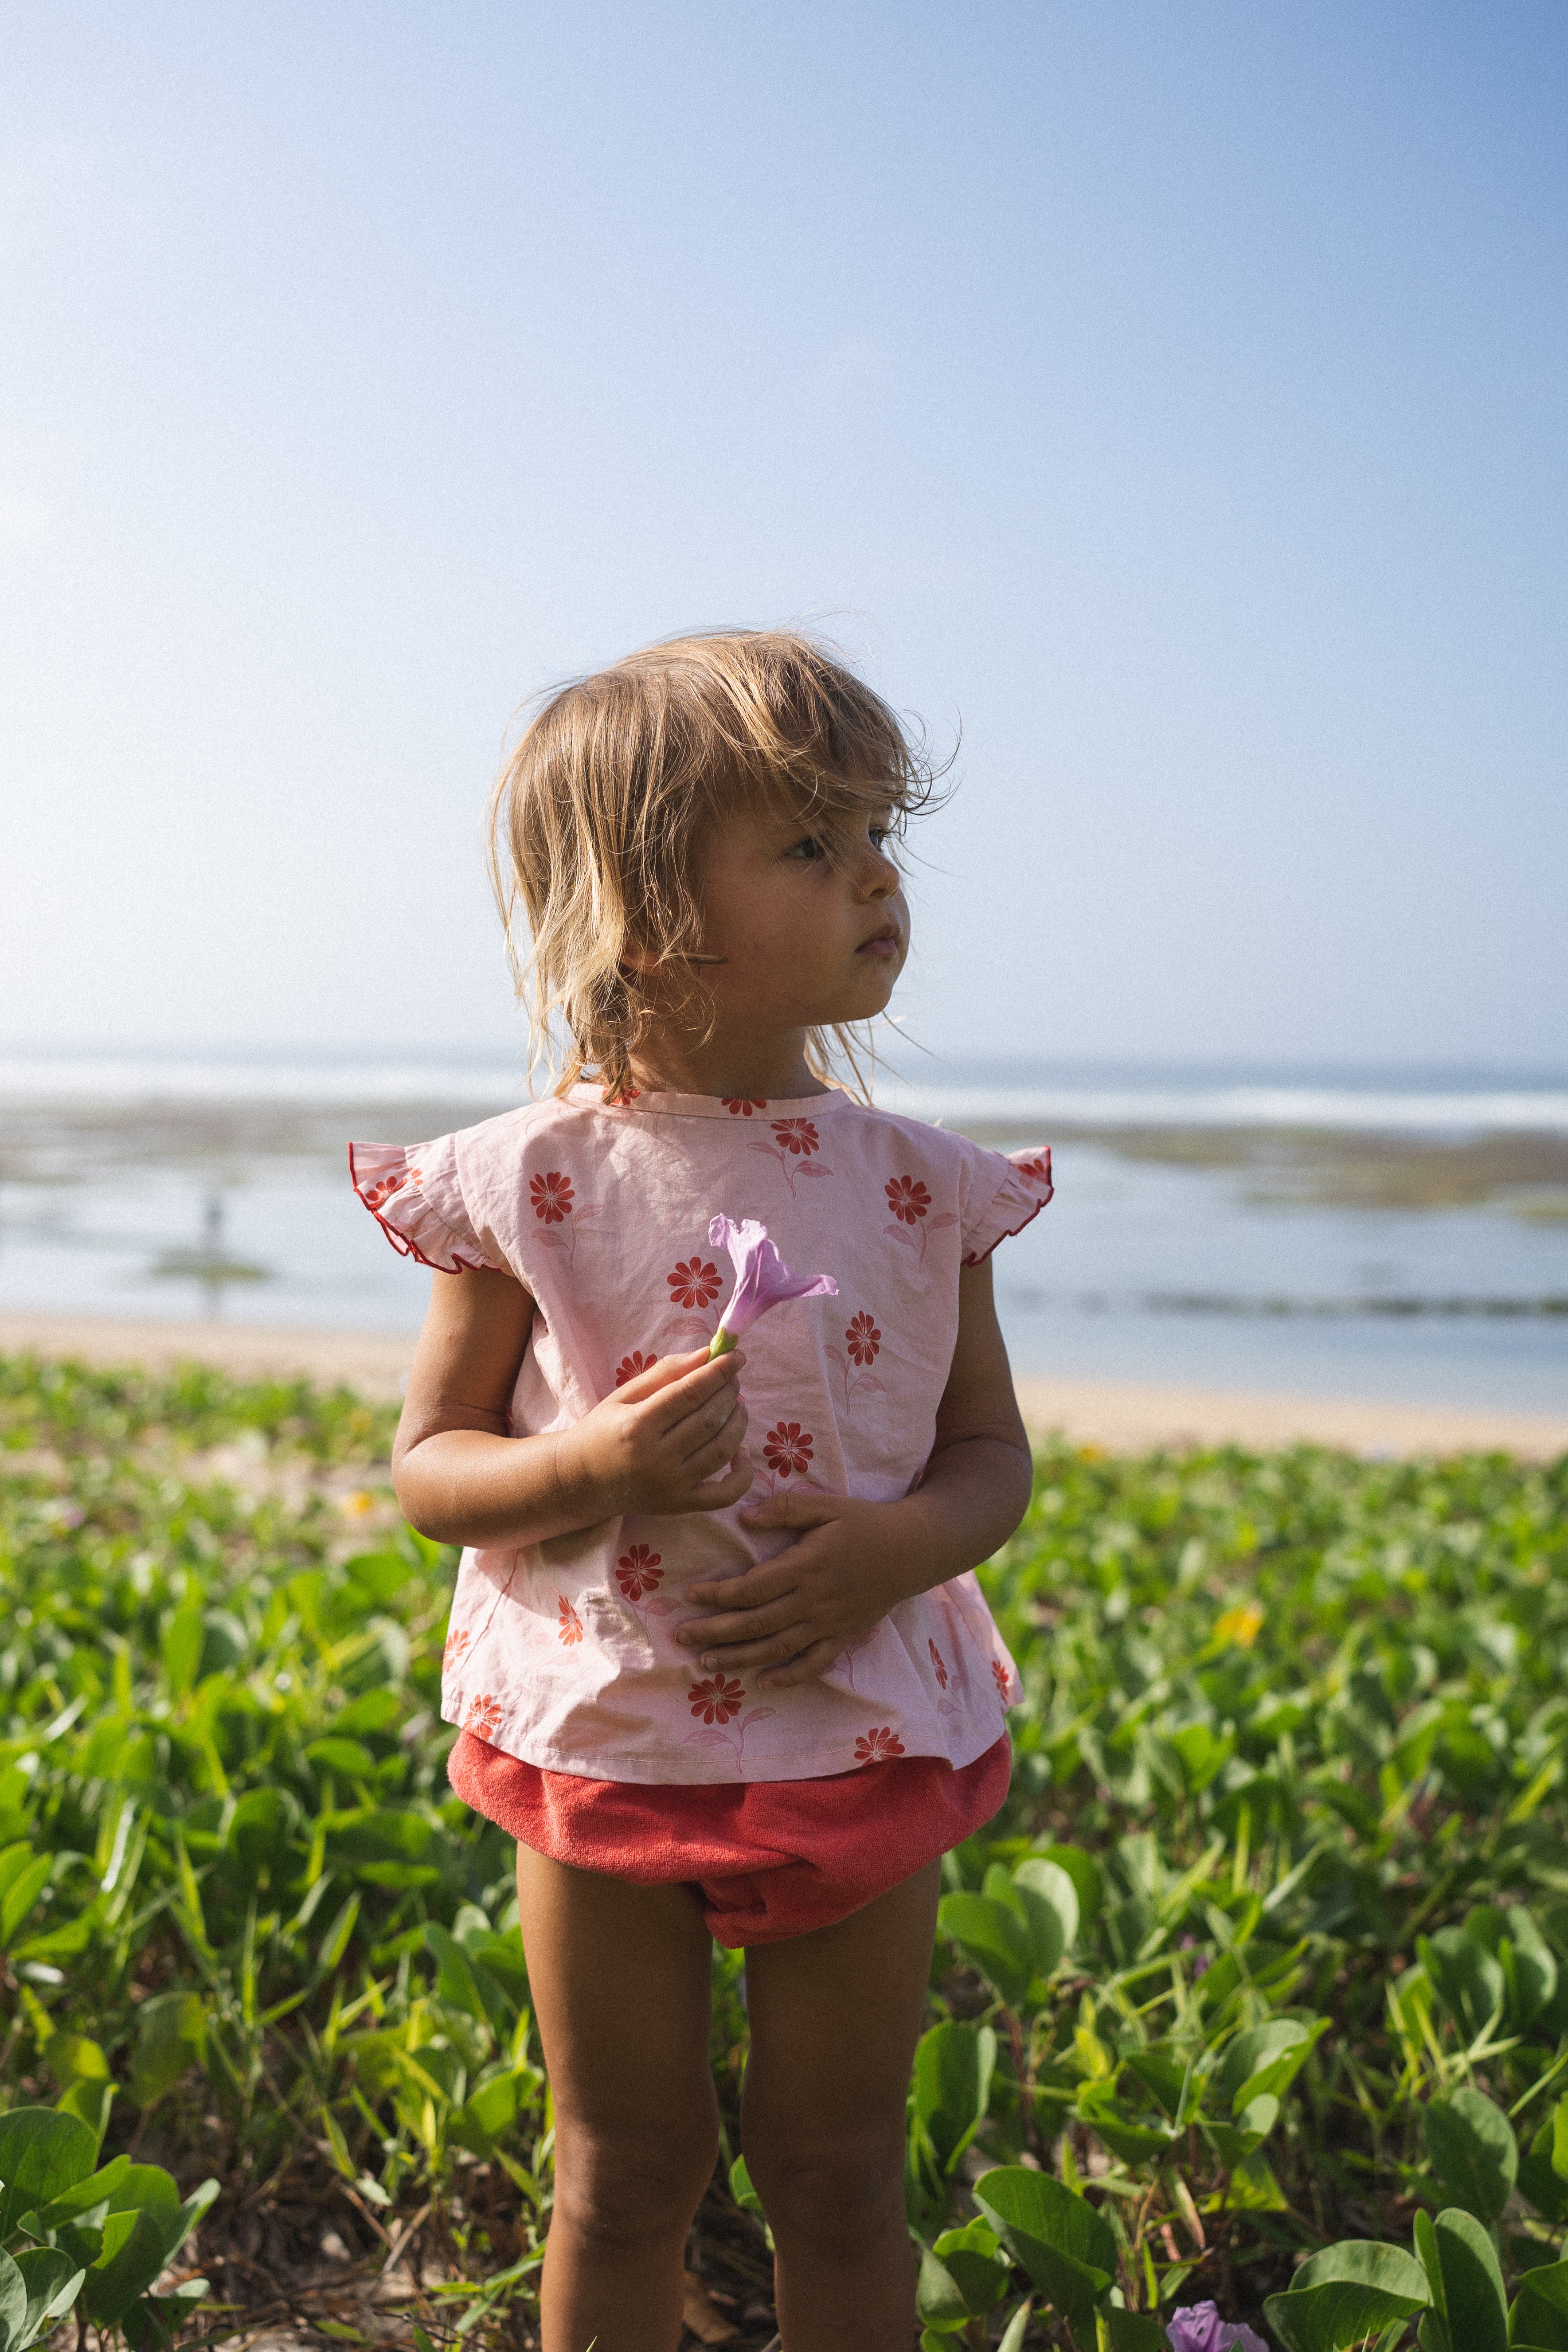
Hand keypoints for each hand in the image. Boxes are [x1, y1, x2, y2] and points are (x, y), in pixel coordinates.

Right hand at [556, 1348, 752, 1519]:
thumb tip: (708, 1354)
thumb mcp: (624, 1394)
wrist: (582, 1480)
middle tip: (733, 1378)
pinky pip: (724, 1495)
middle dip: (729, 1392)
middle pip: (708, 1419)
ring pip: (720, 1451)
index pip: (690, 1393)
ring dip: (738, 1422)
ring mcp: (670, 1486)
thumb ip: (665, 1372)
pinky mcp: (680, 1506)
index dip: (719, 1371)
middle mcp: (655, 1458)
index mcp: (637, 1425)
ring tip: (737, 1404)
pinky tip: (742, 1450)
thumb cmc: (603, 1430)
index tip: (737, 1355)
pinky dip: (742, 1474)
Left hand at [676, 1489, 921, 1688]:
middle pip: (757, 1623)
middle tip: (682, 1636)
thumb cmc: (863, 1523)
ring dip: (740, 1658)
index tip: (691, 1595)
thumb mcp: (826, 1506)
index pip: (752, 1587)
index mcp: (805, 1566)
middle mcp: (813, 1601)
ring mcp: (828, 1623)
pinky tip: (764, 1682)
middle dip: (715, 1632)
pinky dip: (789, 1676)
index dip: (718, 1594)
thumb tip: (746, 1518)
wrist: (912, 1550)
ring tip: (706, 1662)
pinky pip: (814, 1663)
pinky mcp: (843, 1636)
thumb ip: (786, 1509)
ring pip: (777, 1648)